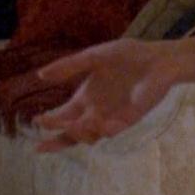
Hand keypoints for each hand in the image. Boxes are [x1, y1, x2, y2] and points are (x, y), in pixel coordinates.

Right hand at [31, 38, 177, 151]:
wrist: (158, 58)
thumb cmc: (128, 56)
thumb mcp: (94, 57)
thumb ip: (69, 66)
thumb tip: (40, 75)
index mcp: (84, 99)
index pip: (62, 117)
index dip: (48, 124)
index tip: (36, 122)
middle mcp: (95, 112)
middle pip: (71, 134)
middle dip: (57, 139)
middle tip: (47, 136)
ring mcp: (112, 117)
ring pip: (89, 136)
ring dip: (79, 133)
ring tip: (76, 124)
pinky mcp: (129, 119)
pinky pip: (112, 131)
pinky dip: (104, 129)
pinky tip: (99, 123)